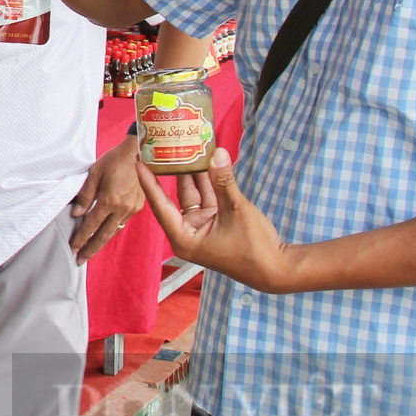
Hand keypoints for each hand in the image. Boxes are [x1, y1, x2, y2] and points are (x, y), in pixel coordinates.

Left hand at [69, 136, 145, 260]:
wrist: (141, 153)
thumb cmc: (116, 159)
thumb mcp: (95, 172)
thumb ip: (86, 194)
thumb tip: (77, 213)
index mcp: (109, 200)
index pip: (91, 224)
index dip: (81, 238)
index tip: (73, 248)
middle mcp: (122, 208)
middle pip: (103, 235)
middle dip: (91, 249)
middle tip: (80, 260)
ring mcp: (132, 209)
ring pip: (114, 231)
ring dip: (102, 242)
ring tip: (91, 251)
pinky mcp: (138, 206)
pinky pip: (122, 223)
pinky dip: (112, 230)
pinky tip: (105, 233)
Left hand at [136, 148, 300, 292]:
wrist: (277, 269)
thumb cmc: (254, 249)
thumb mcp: (236, 210)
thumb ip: (224, 181)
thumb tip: (217, 153)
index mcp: (184, 238)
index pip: (161, 205)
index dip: (149, 182)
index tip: (139, 161)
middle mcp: (189, 233)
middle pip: (174, 197)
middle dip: (170, 172)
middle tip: (160, 148)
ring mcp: (202, 227)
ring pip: (193, 194)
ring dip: (192, 173)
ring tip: (183, 146)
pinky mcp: (216, 223)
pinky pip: (208, 197)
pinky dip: (208, 181)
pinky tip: (206, 160)